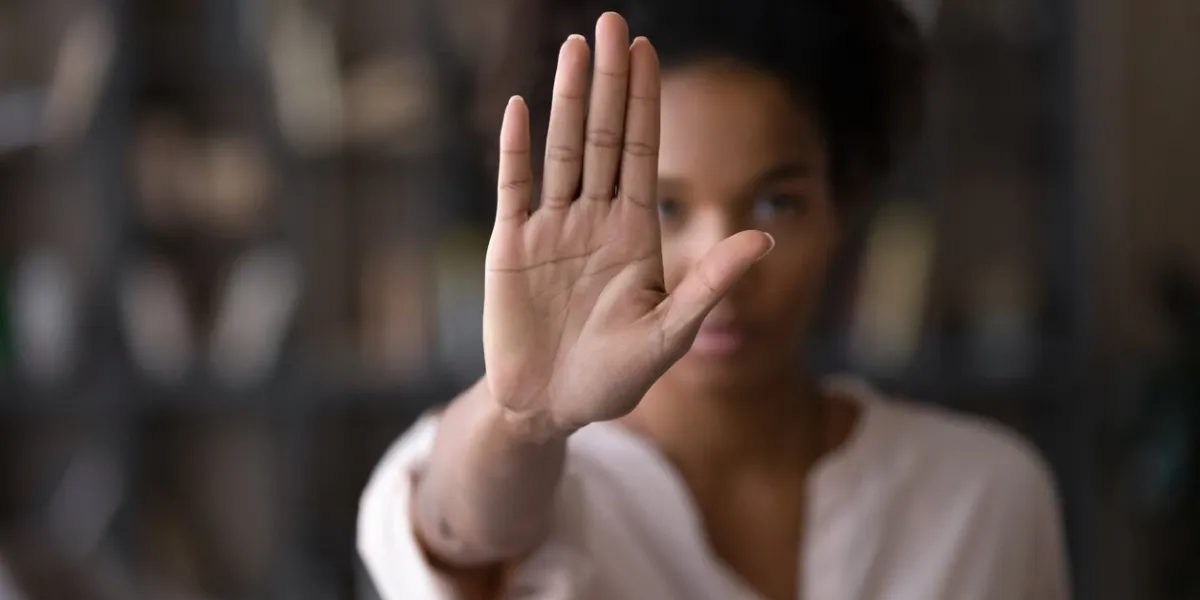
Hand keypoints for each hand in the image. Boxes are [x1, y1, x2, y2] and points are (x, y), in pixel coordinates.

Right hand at [483, 13, 773, 437]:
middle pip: (604, 136)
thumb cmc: (614, 378)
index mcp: (634, 233)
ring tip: (574, 48)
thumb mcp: (671, 334)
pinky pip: (513, 189)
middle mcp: (593, 219)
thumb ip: (710, 284)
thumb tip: (764, 238)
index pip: (643, 152)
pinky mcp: (510, 248)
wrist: (550, 409)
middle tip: (611, 22)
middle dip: (610, 81)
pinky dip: (516, 150)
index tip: (647, 50)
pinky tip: (520, 107)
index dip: (646, 101)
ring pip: (562, 151)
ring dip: (567, 100)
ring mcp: (550, 229)